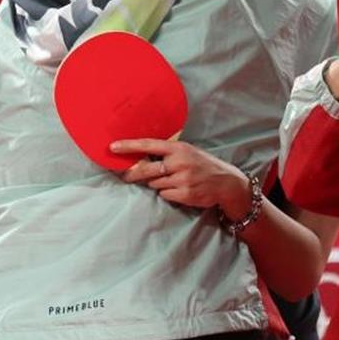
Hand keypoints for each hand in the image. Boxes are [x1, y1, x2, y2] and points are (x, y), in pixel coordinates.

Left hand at [113, 139, 251, 216]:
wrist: (226, 182)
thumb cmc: (203, 165)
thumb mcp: (188, 152)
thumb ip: (168, 153)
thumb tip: (142, 157)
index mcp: (179, 148)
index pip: (148, 144)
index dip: (129, 146)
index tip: (113, 147)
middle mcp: (180, 162)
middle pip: (146, 169)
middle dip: (133, 174)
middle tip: (125, 176)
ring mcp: (183, 179)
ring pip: (155, 184)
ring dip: (158, 184)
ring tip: (172, 181)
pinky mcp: (185, 194)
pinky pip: (164, 194)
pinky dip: (167, 193)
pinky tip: (179, 190)